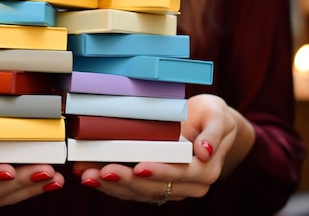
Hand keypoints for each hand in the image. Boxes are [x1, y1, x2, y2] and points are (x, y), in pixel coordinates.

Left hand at [71, 94, 254, 202]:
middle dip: (126, 180)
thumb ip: (214, 132)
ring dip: (111, 185)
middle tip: (101, 170)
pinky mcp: (154, 185)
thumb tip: (204, 151)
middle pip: (154, 186)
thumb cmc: (212, 116)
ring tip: (88, 174)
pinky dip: (110, 184)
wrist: (209, 124)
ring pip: (138, 192)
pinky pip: (131, 189)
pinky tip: (90, 175)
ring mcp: (170, 188)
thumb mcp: (220, 116)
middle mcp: (188, 185)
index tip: (139, 166)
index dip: (159, 171)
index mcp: (204, 170)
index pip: (179, 173)